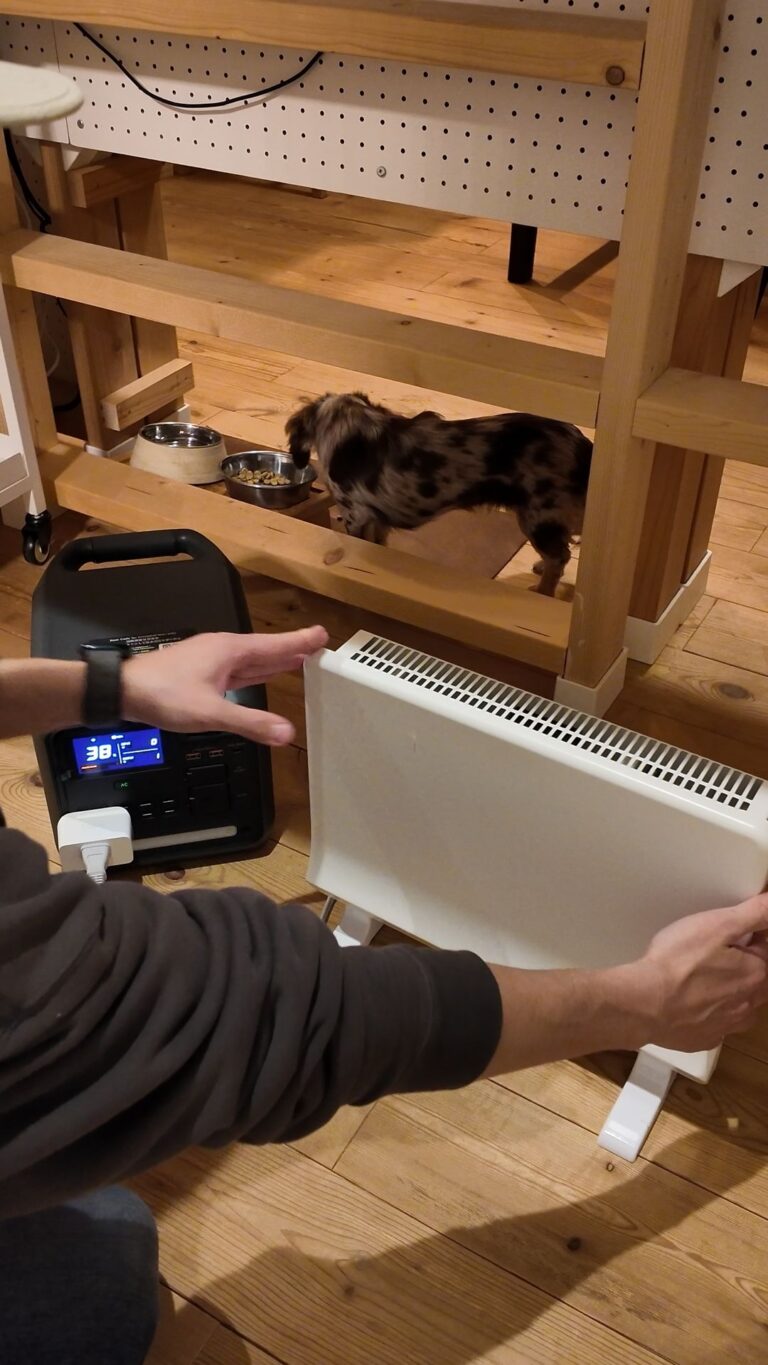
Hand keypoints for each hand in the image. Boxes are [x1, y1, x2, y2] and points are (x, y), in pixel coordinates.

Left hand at [122, 626, 327, 745]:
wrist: (122, 691)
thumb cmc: (162, 694)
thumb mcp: (210, 712)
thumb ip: (249, 722)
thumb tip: (286, 732)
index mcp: (229, 651)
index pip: (274, 644)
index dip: (299, 641)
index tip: (322, 634)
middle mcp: (222, 650)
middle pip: (266, 649)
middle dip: (291, 649)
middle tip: (316, 647)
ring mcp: (210, 660)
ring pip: (251, 659)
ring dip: (274, 660)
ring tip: (296, 659)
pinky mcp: (200, 671)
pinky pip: (237, 668)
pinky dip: (255, 670)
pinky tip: (258, 675)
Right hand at [633, 894, 767, 1051]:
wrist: (644, 1004)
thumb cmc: (679, 962)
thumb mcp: (717, 925)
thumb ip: (753, 913)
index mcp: (756, 973)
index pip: (767, 948)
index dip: (753, 934)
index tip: (733, 926)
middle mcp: (748, 1004)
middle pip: (758, 979)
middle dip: (747, 963)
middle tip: (721, 950)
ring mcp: (726, 1026)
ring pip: (742, 1007)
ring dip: (734, 992)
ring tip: (710, 977)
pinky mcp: (703, 1039)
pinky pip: (717, 1025)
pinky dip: (711, 1014)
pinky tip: (693, 1003)